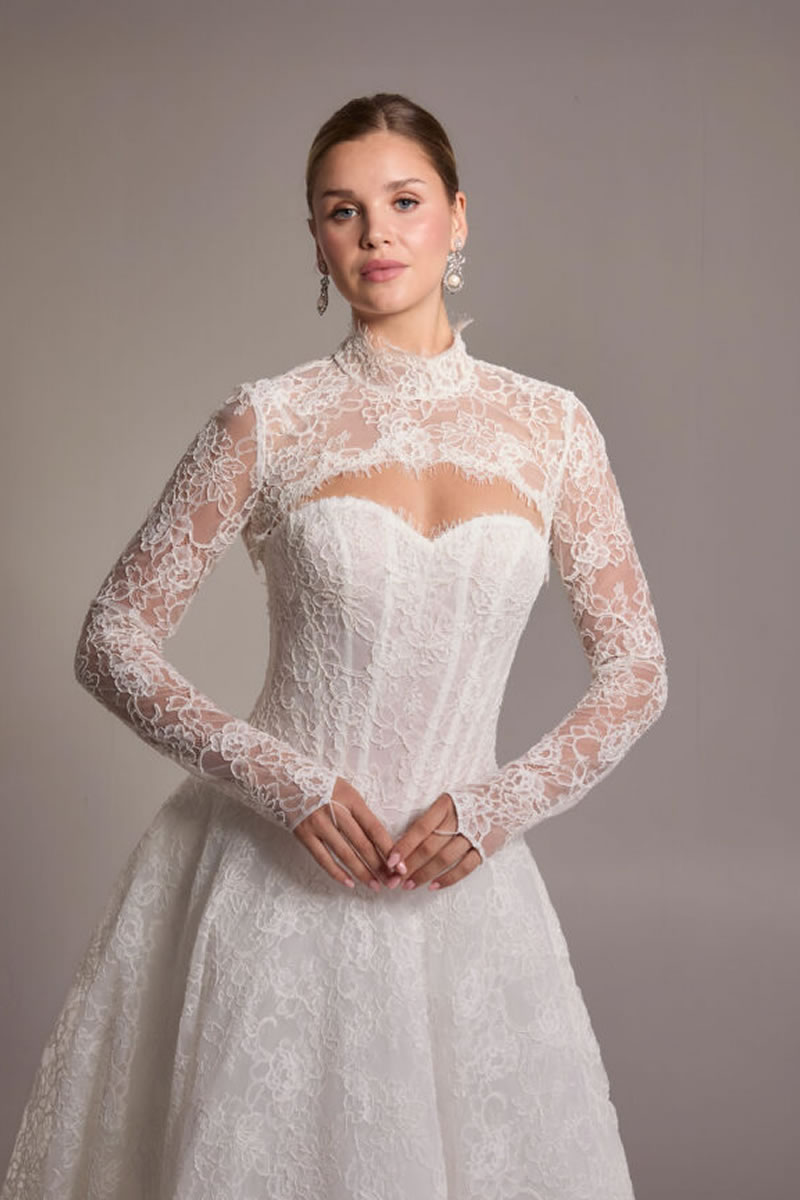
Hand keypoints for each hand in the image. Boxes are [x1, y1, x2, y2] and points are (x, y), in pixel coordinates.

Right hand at [292, 777, 396, 891]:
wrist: (284, 780)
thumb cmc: (321, 786)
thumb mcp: (345, 791)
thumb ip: (360, 812)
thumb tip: (379, 840)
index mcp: (350, 799)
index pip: (374, 827)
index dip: (388, 848)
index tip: (399, 864)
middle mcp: (335, 811)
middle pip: (362, 844)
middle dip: (379, 865)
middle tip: (391, 880)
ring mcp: (318, 824)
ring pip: (345, 854)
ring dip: (361, 873)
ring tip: (374, 885)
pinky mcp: (304, 835)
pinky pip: (323, 858)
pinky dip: (337, 873)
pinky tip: (349, 883)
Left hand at [384, 792, 481, 892]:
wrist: (508, 800)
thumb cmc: (471, 801)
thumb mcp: (449, 800)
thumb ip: (431, 818)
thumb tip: (404, 841)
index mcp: (446, 805)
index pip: (421, 828)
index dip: (405, 845)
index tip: (391, 860)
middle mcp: (460, 820)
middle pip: (430, 846)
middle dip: (410, 865)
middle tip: (395, 878)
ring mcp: (473, 836)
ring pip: (444, 859)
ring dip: (425, 874)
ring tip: (409, 884)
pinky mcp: (484, 849)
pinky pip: (464, 868)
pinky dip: (448, 878)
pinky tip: (433, 886)